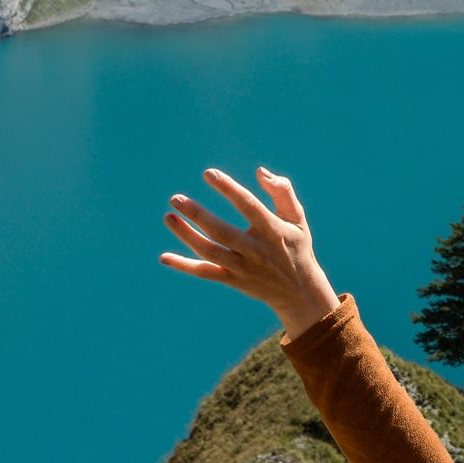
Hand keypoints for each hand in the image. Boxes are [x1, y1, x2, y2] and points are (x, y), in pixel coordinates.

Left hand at [160, 165, 339, 340]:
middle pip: (221, 231)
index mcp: (273, 230)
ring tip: (168, 217)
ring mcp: (243, 267)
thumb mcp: (297, 218)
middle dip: (197, 214)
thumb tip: (260, 171)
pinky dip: (185, 266)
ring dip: (187, 235)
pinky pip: (206, 273)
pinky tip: (164, 257)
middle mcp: (256, 250)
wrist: (299, 291)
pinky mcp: (233, 281)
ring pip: (210, 252)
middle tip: (175, 198)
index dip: (228, 189)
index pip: (248, 205)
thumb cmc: (296, 246)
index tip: (208, 173)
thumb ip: (282, 191)